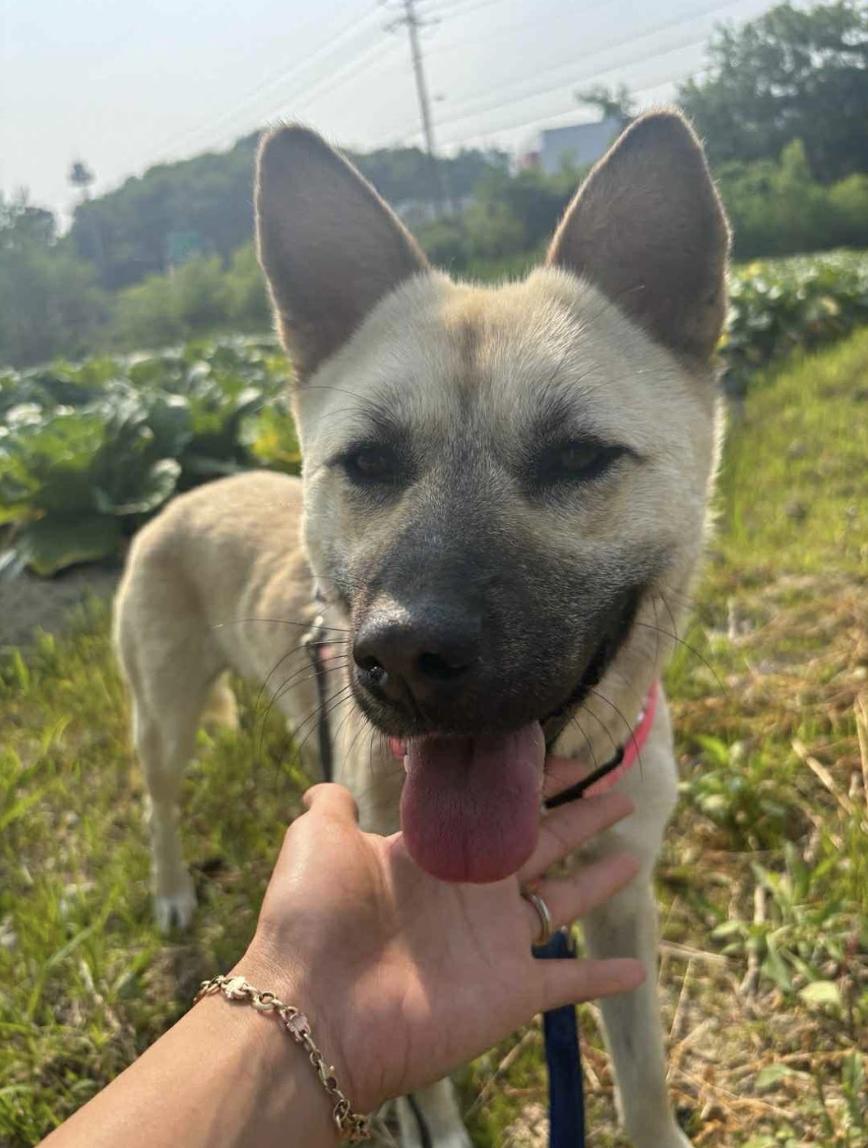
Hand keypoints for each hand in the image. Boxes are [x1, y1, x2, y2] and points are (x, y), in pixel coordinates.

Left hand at [240, 782, 643, 1113]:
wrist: (314, 1008)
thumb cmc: (313, 918)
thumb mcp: (317, 839)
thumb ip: (332, 806)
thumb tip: (326, 786)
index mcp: (435, 853)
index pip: (497, 807)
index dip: (534, 781)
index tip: (570, 756)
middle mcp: (470, 891)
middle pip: (542, 842)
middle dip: (582, 816)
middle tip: (620, 792)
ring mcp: (494, 942)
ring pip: (564, 901)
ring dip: (600, 880)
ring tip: (635, 855)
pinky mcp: (510, 990)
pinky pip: (569, 981)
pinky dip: (603, 978)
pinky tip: (638, 969)